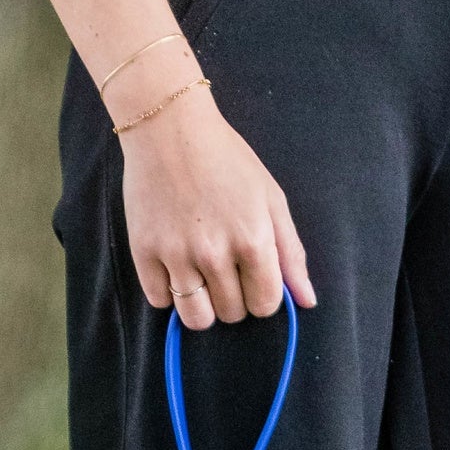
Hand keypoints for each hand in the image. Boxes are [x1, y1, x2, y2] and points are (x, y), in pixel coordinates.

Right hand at [121, 85, 313, 324]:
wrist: (170, 130)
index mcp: (253, 240)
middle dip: (235, 298)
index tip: (254, 277)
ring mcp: (176, 255)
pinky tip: (176, 266)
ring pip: (196, 319)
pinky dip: (169, 292)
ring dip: (203, 307)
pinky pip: (159, 300)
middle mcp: (215, 253)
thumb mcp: (271, 199)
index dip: (263, 295)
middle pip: (232, 313)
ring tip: (202, 278)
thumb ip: (291, 253)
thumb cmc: (228, 160)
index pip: (265, 304)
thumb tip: (306, 300)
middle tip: (226, 266)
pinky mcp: (143, 252)